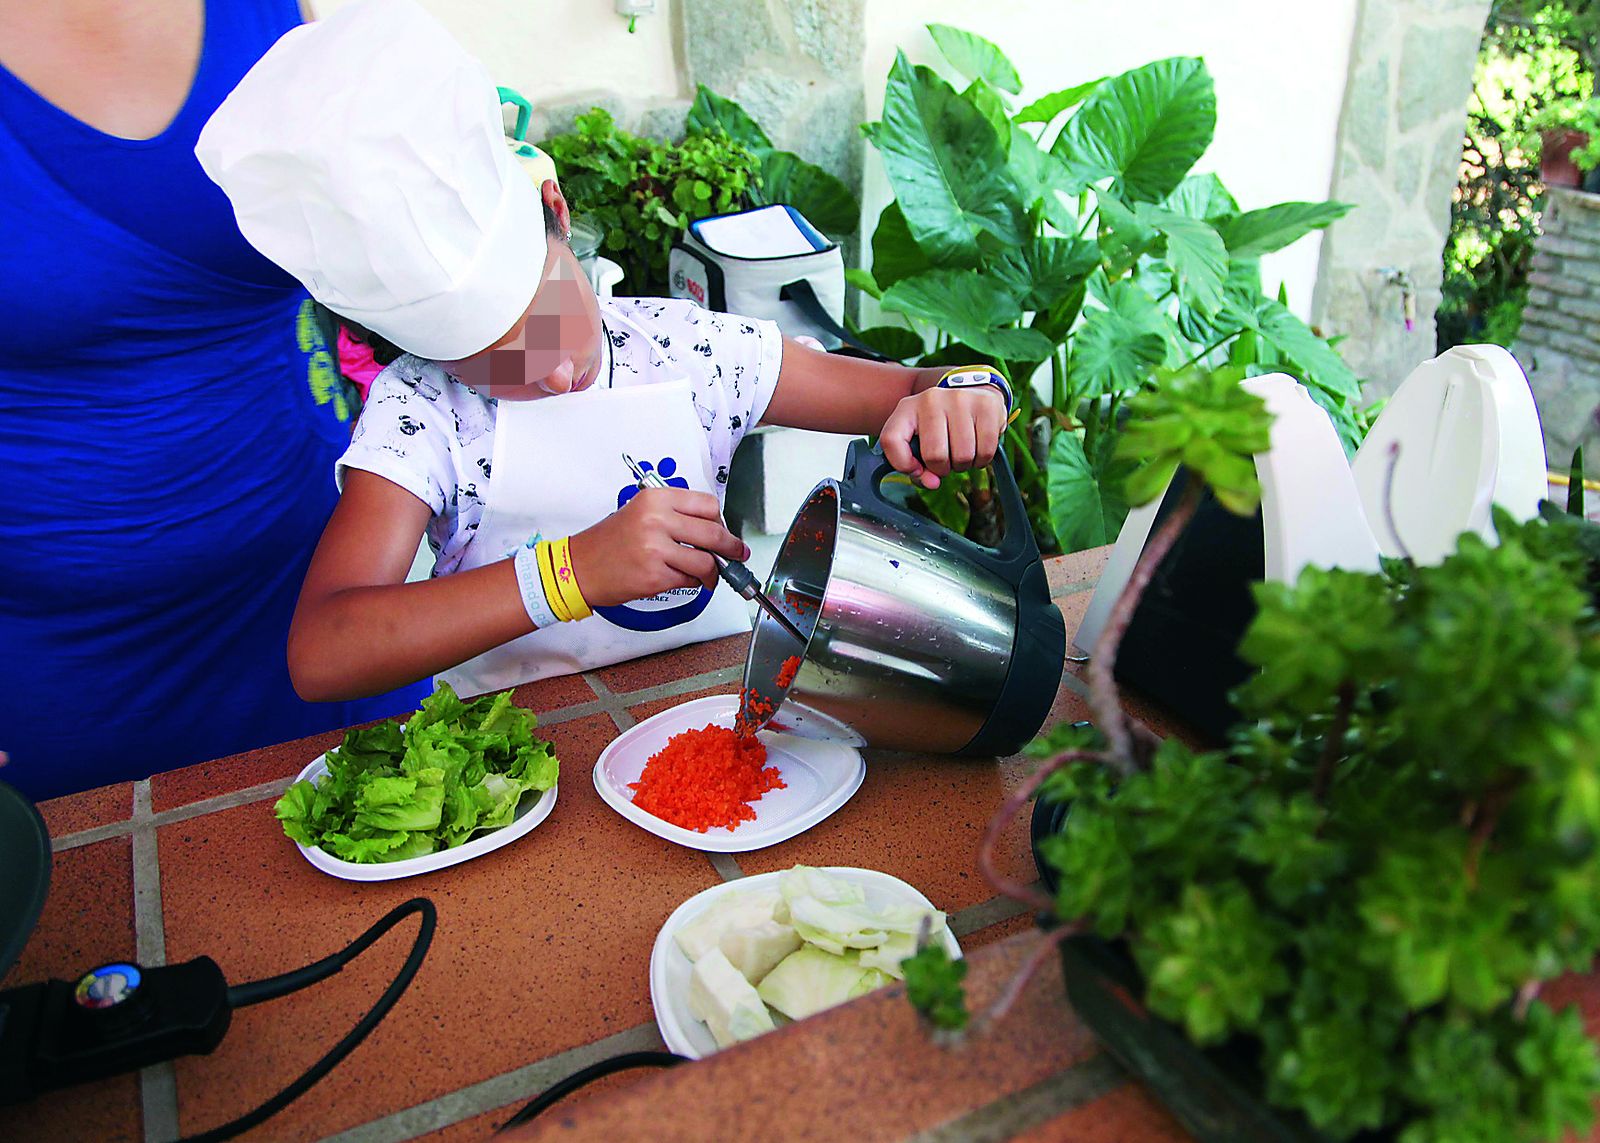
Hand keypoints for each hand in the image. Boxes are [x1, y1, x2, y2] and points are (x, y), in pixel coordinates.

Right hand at [567, 488, 748, 606]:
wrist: (580, 567)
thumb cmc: (610, 542)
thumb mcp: (641, 512)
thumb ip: (676, 516)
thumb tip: (715, 530)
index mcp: (655, 499)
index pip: (707, 505)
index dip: (721, 521)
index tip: (726, 532)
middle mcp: (656, 520)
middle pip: (714, 533)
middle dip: (731, 548)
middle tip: (736, 554)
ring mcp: (655, 549)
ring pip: (706, 561)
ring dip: (713, 572)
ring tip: (708, 576)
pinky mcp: (655, 576)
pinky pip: (689, 580)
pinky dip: (692, 583)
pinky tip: (682, 579)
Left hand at [879, 385, 1007, 488]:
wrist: (972, 393)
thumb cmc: (941, 426)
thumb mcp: (920, 441)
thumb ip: (917, 468)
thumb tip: (933, 483)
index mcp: (907, 407)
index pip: (891, 440)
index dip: (903, 464)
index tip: (916, 469)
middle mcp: (931, 399)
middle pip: (934, 455)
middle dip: (942, 468)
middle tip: (946, 460)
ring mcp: (959, 399)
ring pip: (962, 456)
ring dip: (963, 465)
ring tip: (961, 452)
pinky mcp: (985, 405)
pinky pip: (986, 451)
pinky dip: (982, 460)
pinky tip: (977, 449)